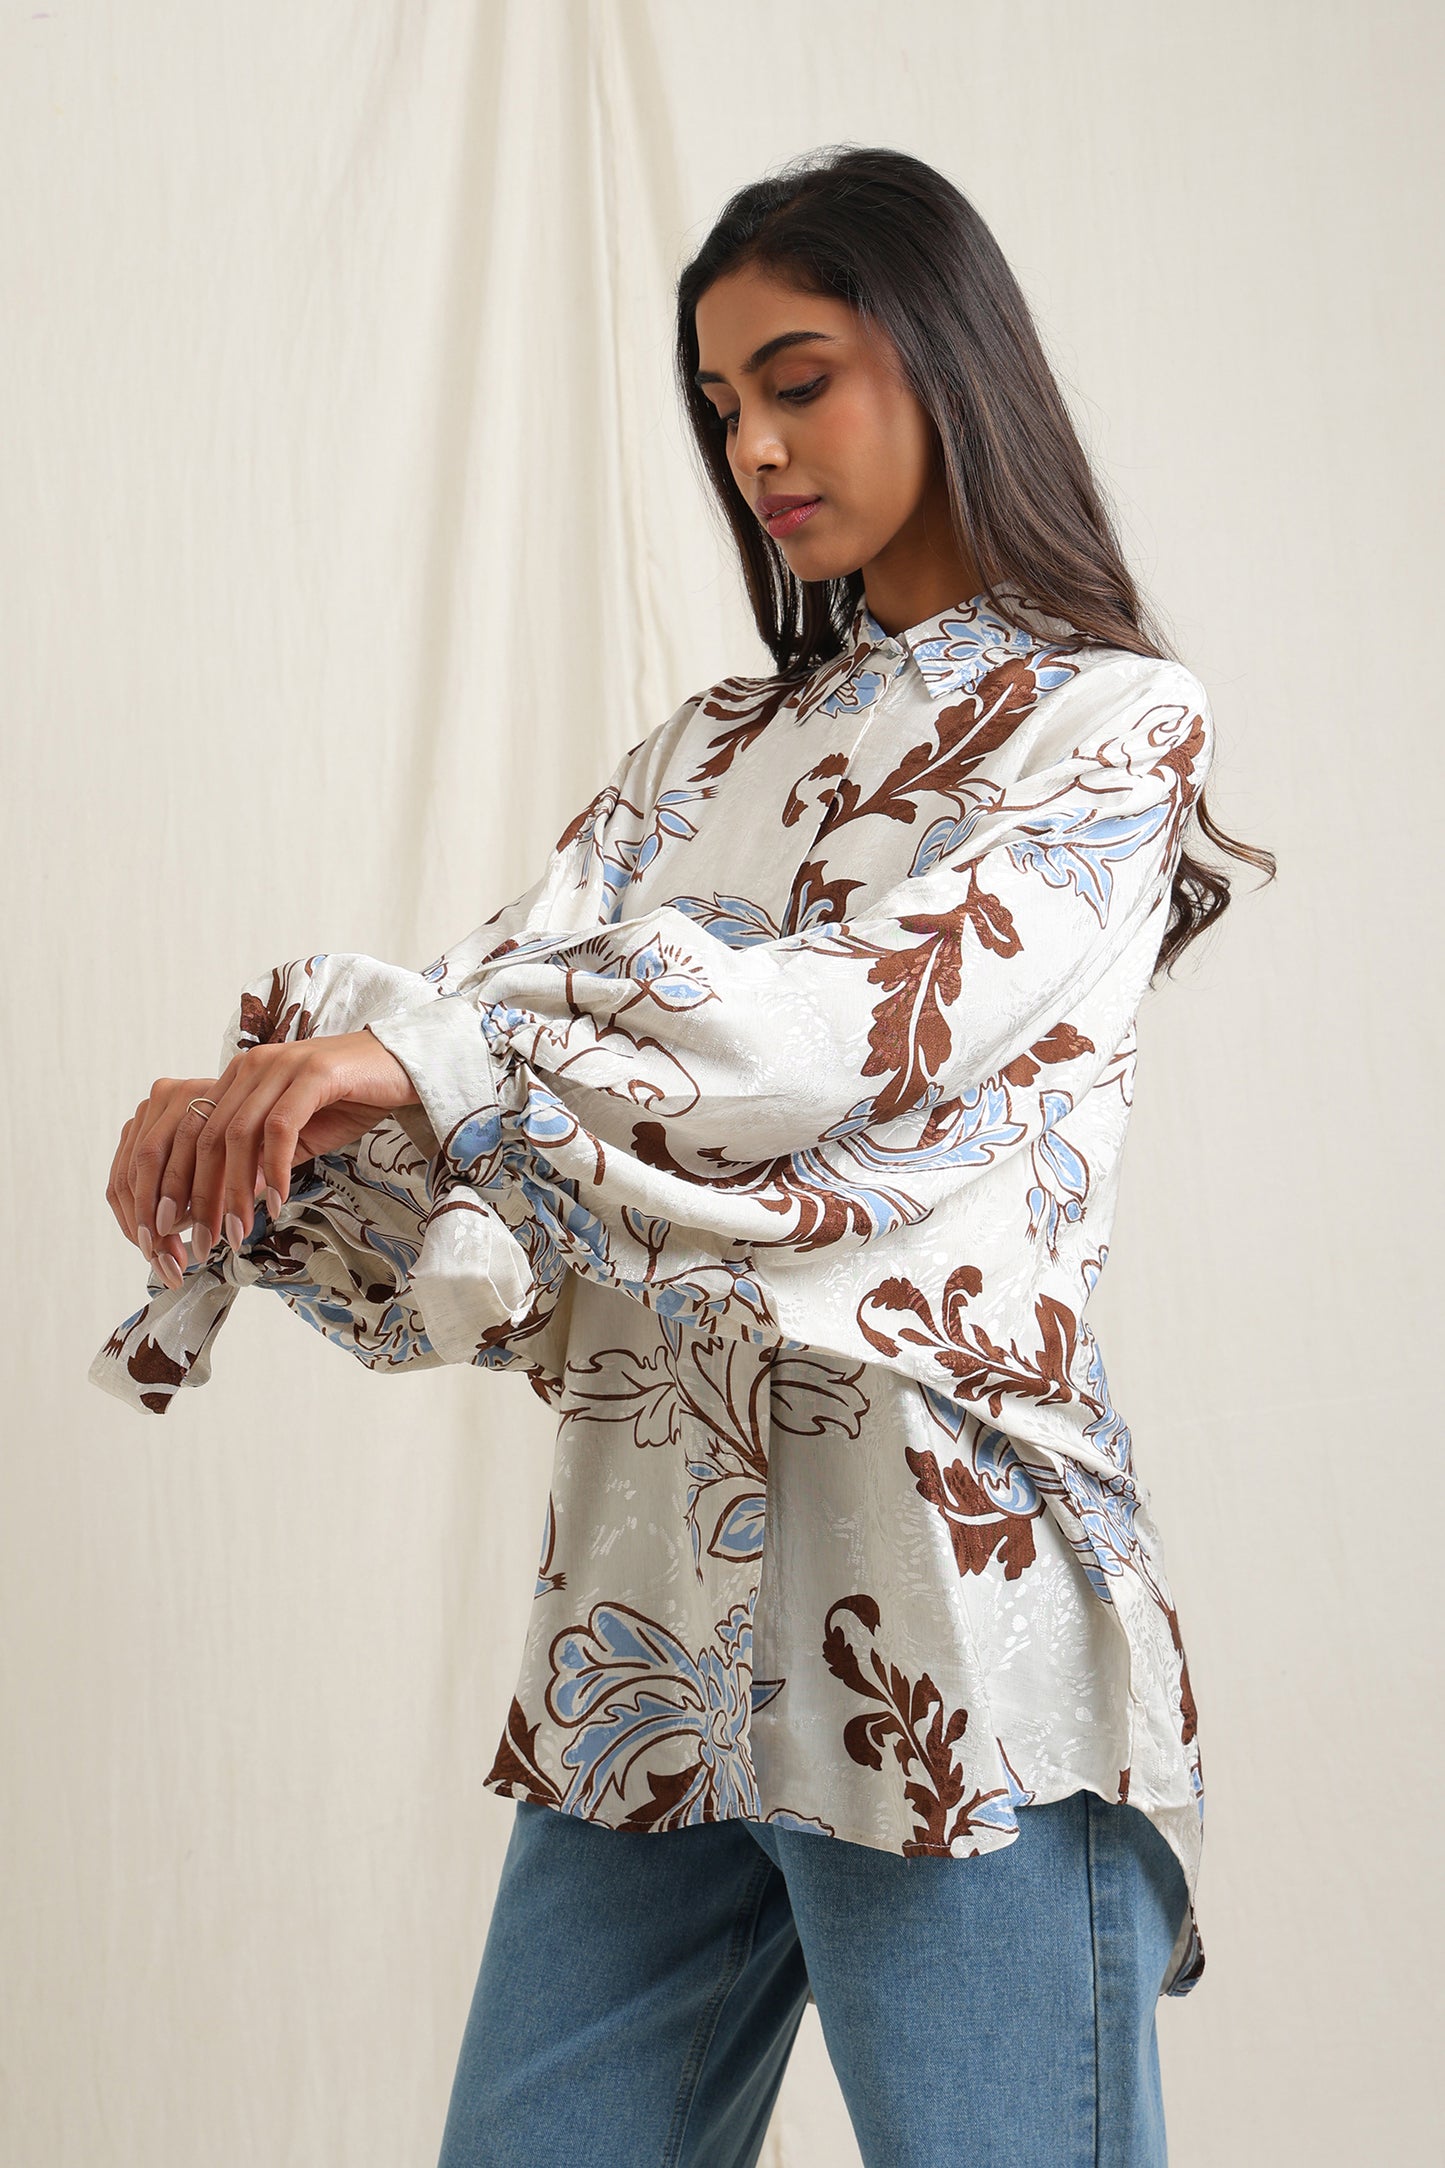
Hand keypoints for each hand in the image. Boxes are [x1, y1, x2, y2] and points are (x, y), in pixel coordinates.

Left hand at [107, 1028, 421, 1287]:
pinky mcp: (314, 1073)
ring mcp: (281, 1066)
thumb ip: (261, 1162)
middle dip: (199, 1195)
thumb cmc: (349, 1100)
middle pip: (207, 1137)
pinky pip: (280, 1128)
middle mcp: (251, 1066)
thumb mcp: (297, 1137)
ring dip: (235, 1190)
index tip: (174, 1226)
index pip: (191, 1132)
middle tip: (203, 1240)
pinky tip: (278, 1202)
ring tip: (239, 1232)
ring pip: (238, 1136)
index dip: (176, 1181)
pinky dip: (274, 1169)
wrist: (403, 1064)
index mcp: (238, 1077)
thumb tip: (230, 1204)